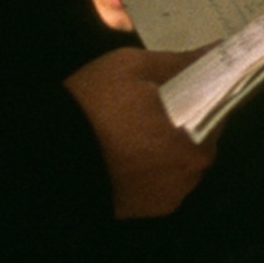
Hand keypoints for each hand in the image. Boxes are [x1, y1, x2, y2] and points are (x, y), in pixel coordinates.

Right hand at [62, 47, 213, 218]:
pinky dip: (150, 170)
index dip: (203, 93)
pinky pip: (161, 183)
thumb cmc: (91, 109)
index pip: (216, 107)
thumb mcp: (132, 68)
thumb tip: (217, 50)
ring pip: (180, 161)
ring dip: (166, 147)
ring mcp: (171, 195)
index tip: (187, 84)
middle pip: (200, 135)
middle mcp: (192, 170)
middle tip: (148, 106)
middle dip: (183, 120)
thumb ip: (180, 62)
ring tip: (132, 132)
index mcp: (197, 133)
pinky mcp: (149, 212)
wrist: (46, 159)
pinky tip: (126, 157)